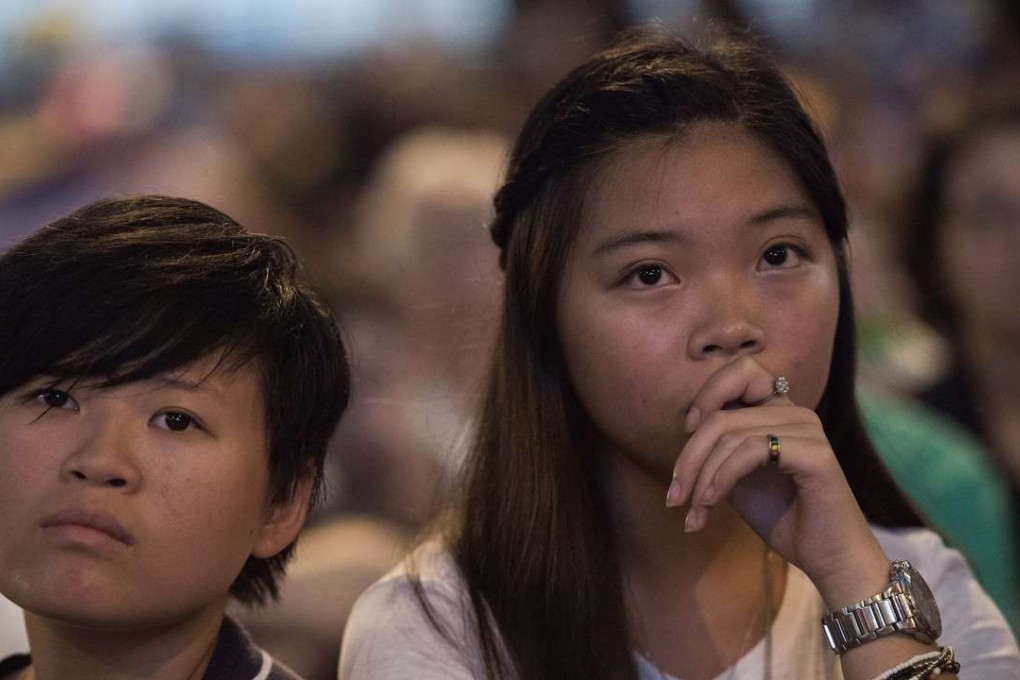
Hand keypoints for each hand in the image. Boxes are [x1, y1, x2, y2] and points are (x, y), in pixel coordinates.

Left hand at [666, 357, 888, 606]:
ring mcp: (808, 430)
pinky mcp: (815, 454)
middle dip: (689, 457)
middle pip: (722, 414)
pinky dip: (721, 477)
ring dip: (701, 478)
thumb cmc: (784, 518)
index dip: (708, 392)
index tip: (687, 429)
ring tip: (693, 514)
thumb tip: (687, 431)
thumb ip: (719, 449)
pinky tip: (710, 504)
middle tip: (674, 498)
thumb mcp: (738, 477)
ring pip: (731, 434)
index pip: (742, 371)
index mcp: (780, 411)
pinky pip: (751, 450)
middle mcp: (796, 413)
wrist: (827, 558)